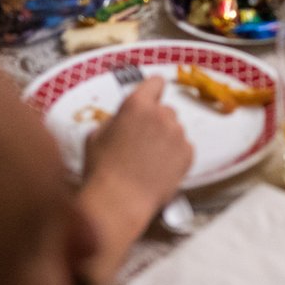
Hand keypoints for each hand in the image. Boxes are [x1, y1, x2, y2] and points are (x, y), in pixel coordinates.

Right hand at [77, 76, 192, 281]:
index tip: (151, 98)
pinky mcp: (188, 154)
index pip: (155, 82)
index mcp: (137, 105)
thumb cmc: (101, 170)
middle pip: (165, 110)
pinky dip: (175, 156)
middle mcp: (162, 115)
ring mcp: (178, 134)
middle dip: (155, 122)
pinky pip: (184, 148)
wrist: (119, 202)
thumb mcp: (96, 136)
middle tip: (141, 142)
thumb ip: (116, 119)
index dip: (152, 90)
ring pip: (174, 130)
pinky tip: (158, 170)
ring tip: (148, 161)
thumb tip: (124, 119)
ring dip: (165, 139)